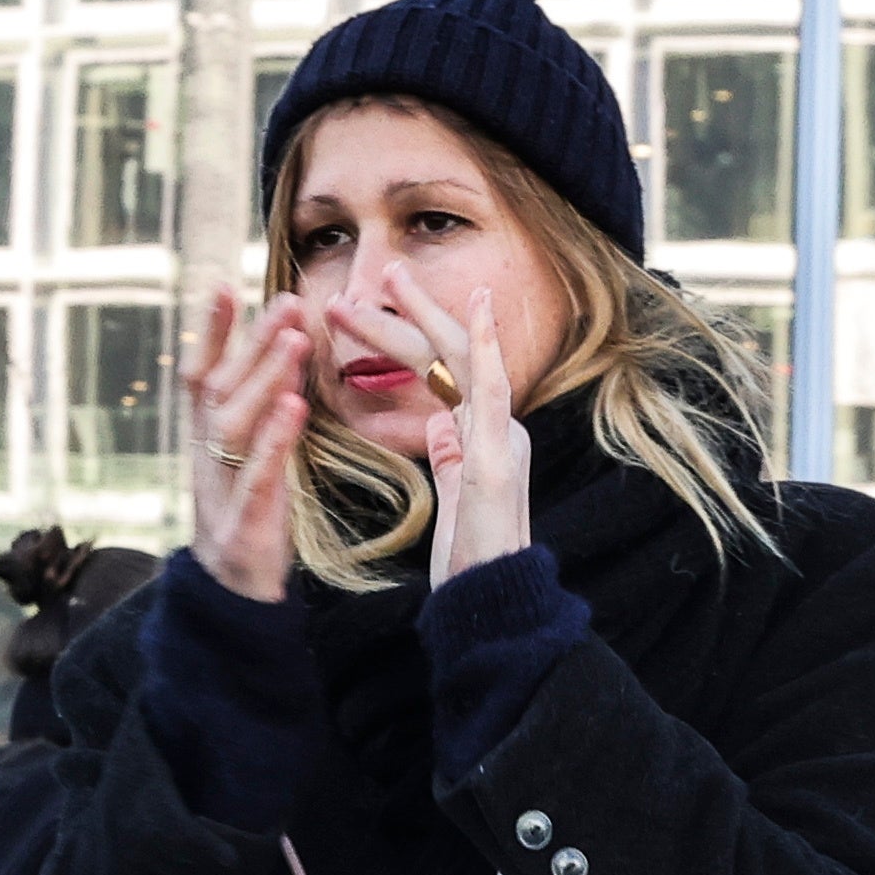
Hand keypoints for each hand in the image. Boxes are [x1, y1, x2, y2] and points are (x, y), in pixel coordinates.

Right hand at [186, 288, 313, 605]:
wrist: (231, 592)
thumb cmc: (248, 512)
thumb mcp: (250, 454)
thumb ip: (263, 404)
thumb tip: (285, 345)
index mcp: (205, 439)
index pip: (200, 374)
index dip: (209, 332)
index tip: (221, 284)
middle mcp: (206, 457)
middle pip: (221, 390)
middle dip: (251, 343)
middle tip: (284, 301)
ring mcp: (221, 489)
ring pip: (233, 425)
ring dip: (263, 379)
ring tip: (293, 340)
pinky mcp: (243, 524)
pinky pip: (256, 476)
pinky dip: (273, 440)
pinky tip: (293, 408)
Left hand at [404, 274, 531, 583]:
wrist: (492, 603)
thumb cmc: (472, 562)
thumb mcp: (453, 499)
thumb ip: (451, 456)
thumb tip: (441, 422)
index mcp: (479, 437)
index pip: (440, 374)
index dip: (409, 338)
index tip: (374, 308)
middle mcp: (496, 429)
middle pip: (448, 355)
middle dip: (412, 312)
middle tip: (382, 271)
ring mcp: (500, 438)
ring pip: (464, 359)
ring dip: (428, 314)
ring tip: (395, 276)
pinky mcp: (498, 456)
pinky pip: (492, 390)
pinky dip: (485, 344)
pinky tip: (477, 306)